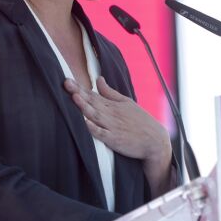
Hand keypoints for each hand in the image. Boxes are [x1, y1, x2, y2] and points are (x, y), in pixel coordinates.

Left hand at [64, 76, 173, 194]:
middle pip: (91, 102)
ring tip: (75, 97)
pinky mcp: (114, 140)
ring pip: (95, 115)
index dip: (79, 87)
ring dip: (85, 106)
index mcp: (112, 105)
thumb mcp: (127, 103)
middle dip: (78, 92)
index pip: (93, 94)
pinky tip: (85, 123)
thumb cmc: (141, 121)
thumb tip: (98, 79)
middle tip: (66, 83)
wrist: (155, 140)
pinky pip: (102, 134)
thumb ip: (110, 92)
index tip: (67, 80)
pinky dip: (94, 128)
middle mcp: (111, 114)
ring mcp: (112, 127)